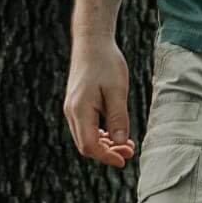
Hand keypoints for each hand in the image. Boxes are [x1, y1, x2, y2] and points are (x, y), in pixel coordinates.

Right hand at [63, 35, 137, 167]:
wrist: (92, 41)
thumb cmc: (106, 62)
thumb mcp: (117, 89)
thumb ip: (118, 117)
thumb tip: (121, 143)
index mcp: (80, 110)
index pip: (90, 145)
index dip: (107, 157)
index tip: (124, 161)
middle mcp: (71, 112)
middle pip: (86, 145)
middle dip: (108, 152)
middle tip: (130, 150)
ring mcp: (72, 108)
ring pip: (85, 137)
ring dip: (104, 144)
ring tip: (127, 144)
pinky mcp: (76, 104)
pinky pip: (85, 127)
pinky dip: (99, 134)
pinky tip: (114, 133)